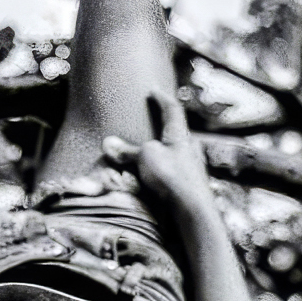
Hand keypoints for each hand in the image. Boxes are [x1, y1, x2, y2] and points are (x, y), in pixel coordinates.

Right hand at [103, 92, 215, 225]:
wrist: (193, 209)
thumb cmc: (172, 176)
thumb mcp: (146, 158)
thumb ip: (128, 152)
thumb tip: (108, 144)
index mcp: (180, 135)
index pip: (172, 109)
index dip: (162, 98)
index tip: (154, 90)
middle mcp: (190, 147)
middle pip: (178, 130)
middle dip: (166, 124)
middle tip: (154, 118)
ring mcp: (193, 167)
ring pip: (178, 151)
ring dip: (165, 148)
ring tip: (153, 149)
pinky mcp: (190, 185)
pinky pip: (176, 169)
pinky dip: (166, 167)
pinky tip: (159, 175)